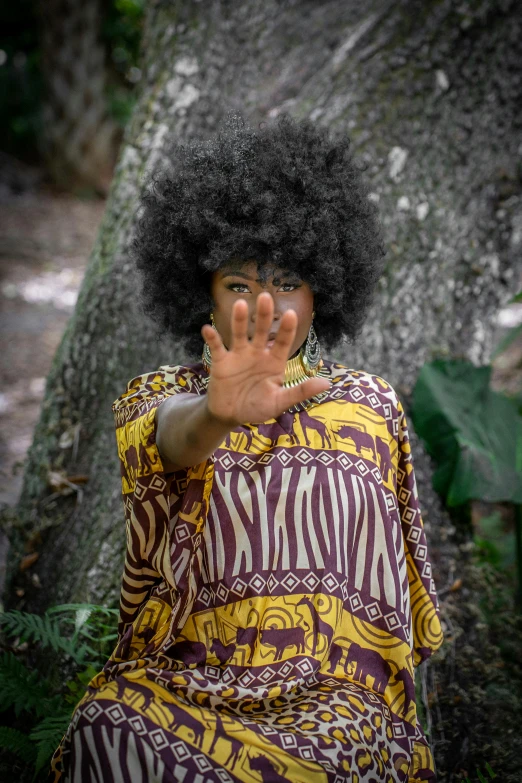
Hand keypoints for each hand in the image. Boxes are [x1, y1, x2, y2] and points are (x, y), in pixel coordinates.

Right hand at [201, 292, 330, 425]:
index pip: (283, 341)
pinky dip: (212, 338)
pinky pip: (217, 347)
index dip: (287, 328)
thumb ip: (300, 391)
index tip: (291, 313)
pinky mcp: (221, 362)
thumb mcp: (279, 402)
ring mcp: (238, 355)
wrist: (230, 415)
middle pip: (261, 330)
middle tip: (265, 297)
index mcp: (274, 362)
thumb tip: (326, 383)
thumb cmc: (257, 407)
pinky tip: (208, 329)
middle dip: (264, 315)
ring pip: (239, 333)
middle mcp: (257, 353)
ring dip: (239, 320)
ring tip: (240, 304)